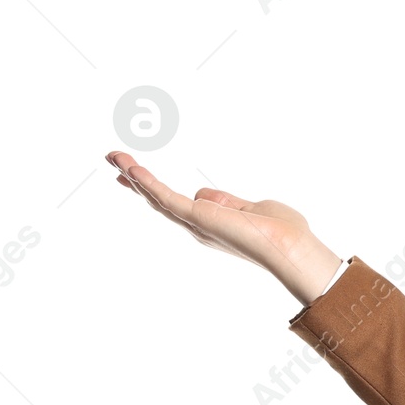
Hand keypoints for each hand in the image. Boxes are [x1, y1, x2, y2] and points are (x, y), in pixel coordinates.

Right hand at [104, 150, 342, 306]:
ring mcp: (196, 224)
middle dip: (136, 180)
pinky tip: (132, 169)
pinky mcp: (198, 219)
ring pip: (157, 197)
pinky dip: (148, 183)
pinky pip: (167, 198)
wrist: (291, 247)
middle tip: (113, 159)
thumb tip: (202, 193)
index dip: (153, 188)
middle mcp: (199, 226)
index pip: (176, 203)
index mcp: (211, 224)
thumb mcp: (251, 209)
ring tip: (114, 156)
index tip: (133, 174)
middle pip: (159, 199)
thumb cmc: (282, 233)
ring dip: (135, 176)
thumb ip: (227, 201)